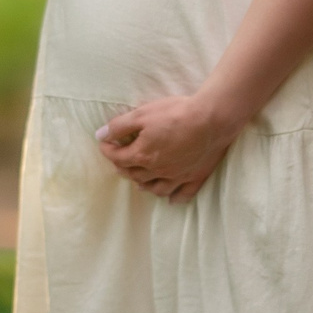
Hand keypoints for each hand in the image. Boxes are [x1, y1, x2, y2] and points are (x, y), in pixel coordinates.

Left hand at [96, 94, 239, 203]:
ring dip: (145, 185)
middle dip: (124, 168)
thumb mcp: (142, 114)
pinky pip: (182, 194)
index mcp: (142, 155)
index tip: (104, 143)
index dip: (108, 150)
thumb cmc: (176, 113)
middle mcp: (157, 171)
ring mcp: (177, 176)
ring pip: (156, 188)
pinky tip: (171, 199)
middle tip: (119, 162)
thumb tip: (100, 135)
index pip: (118, 158)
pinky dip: (174, 198)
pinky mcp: (195, 177)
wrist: (212, 120)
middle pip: (135, 174)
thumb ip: (119, 126)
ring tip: (140, 181)